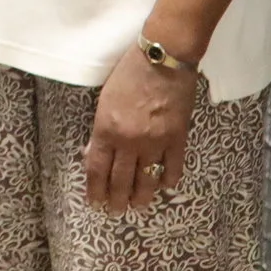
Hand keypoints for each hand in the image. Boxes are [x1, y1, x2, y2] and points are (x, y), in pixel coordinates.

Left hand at [83, 46, 195, 212]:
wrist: (163, 57)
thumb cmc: (128, 73)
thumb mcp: (104, 100)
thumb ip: (100, 130)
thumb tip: (93, 154)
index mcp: (106, 129)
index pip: (96, 168)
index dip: (95, 190)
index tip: (95, 203)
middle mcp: (129, 140)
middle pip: (120, 180)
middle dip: (115, 200)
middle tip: (114, 212)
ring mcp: (155, 142)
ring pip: (146, 180)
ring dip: (140, 197)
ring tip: (136, 206)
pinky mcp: (178, 139)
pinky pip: (172, 169)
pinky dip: (166, 180)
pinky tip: (162, 186)